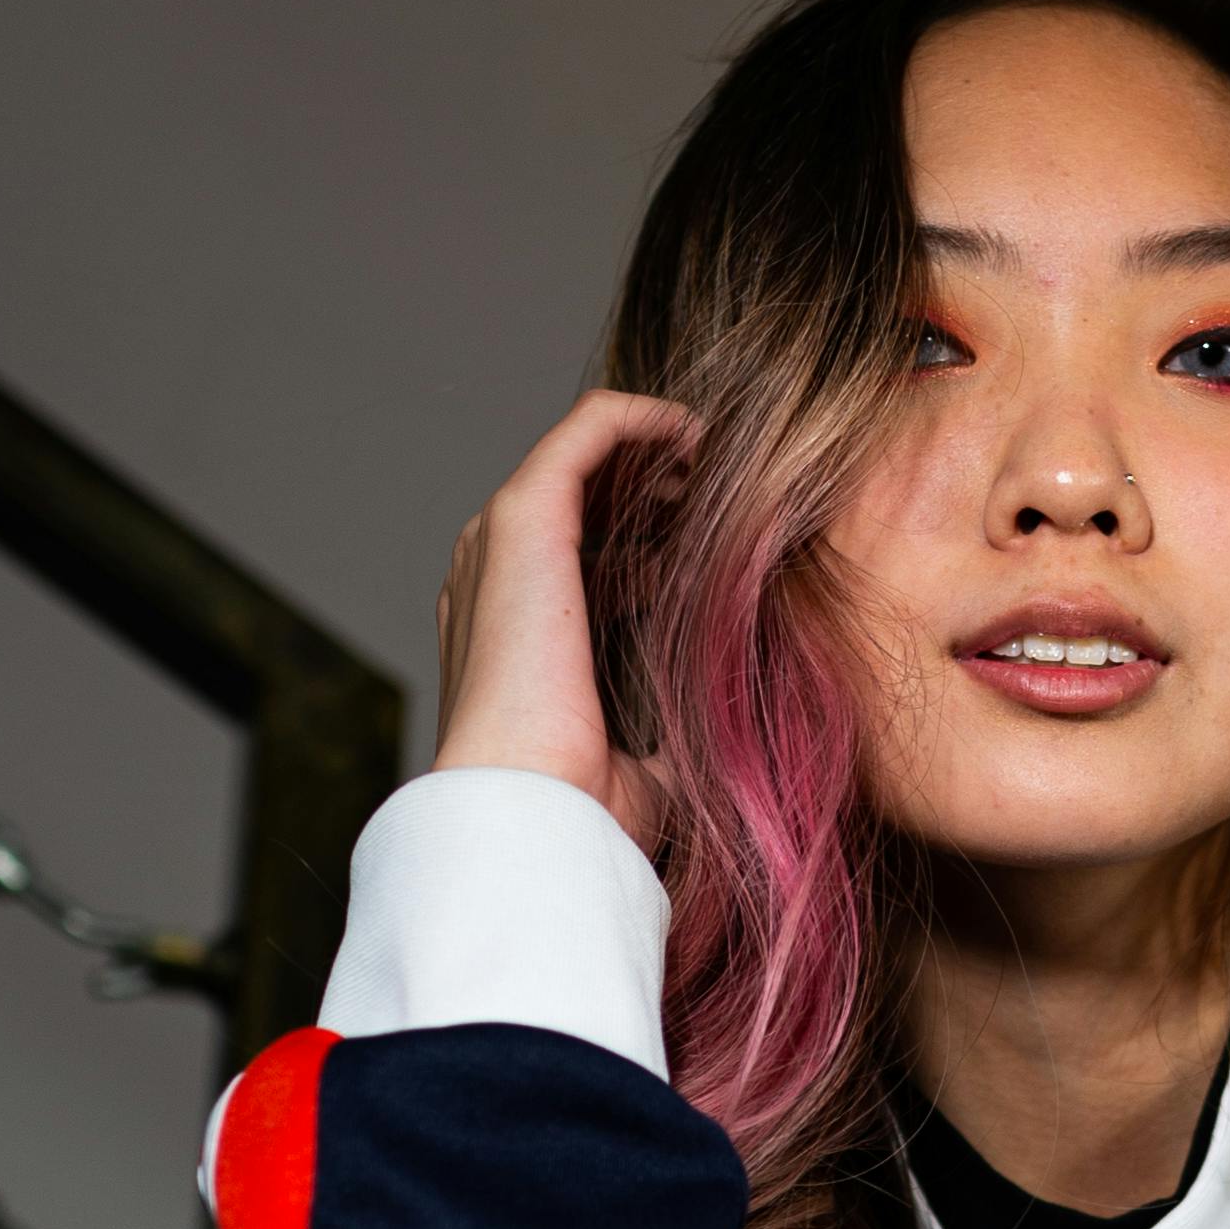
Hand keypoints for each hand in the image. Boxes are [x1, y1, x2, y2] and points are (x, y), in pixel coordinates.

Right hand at [433, 389, 693, 847]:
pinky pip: (589, 428)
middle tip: (734, 502)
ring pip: (588, 455)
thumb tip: (722, 747)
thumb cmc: (581, 809)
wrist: (534, 810)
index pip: (584, 559)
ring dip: (660, 449)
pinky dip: (649, 418)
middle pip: (585, 496)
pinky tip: (702, 437)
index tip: (726, 549)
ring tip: (726, 466)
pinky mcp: (524, 514)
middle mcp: (495, 577)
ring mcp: (501, 542)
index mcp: (511, 632)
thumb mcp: (641, 772)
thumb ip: (668, 748)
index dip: (659, 542)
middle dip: (661, 487)